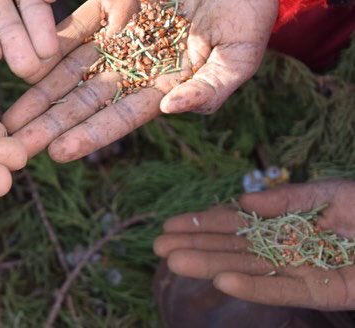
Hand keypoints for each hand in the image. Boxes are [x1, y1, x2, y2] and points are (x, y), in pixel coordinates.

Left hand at [3, 0, 277, 159]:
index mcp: (160, 86)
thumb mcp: (240, 58)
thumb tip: (171, 109)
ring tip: (9, 118)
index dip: (88, 135)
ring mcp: (115, 35)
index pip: (117, 117)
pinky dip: (48, 44)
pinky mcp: (106, 3)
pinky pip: (71, 27)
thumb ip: (210, 88)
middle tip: (14, 146)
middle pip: (82, 100)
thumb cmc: (247, 16)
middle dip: (50, 124)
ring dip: (40, 92)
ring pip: (69, 69)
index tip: (57, 152)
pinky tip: (22, 63)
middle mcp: (131, 66)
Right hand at [154, 180, 354, 309]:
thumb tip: (242, 204)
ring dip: (213, 266)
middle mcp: (296, 250)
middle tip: (158, 247)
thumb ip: (287, 201)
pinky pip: (288, 291)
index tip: (170, 224)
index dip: (205, 223)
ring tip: (174, 262)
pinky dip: (255, 288)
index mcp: (295, 224)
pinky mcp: (332, 294)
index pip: (241, 225)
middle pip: (238, 249)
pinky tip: (223, 280)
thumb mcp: (332, 194)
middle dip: (198, 247)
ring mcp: (312, 273)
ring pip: (253, 271)